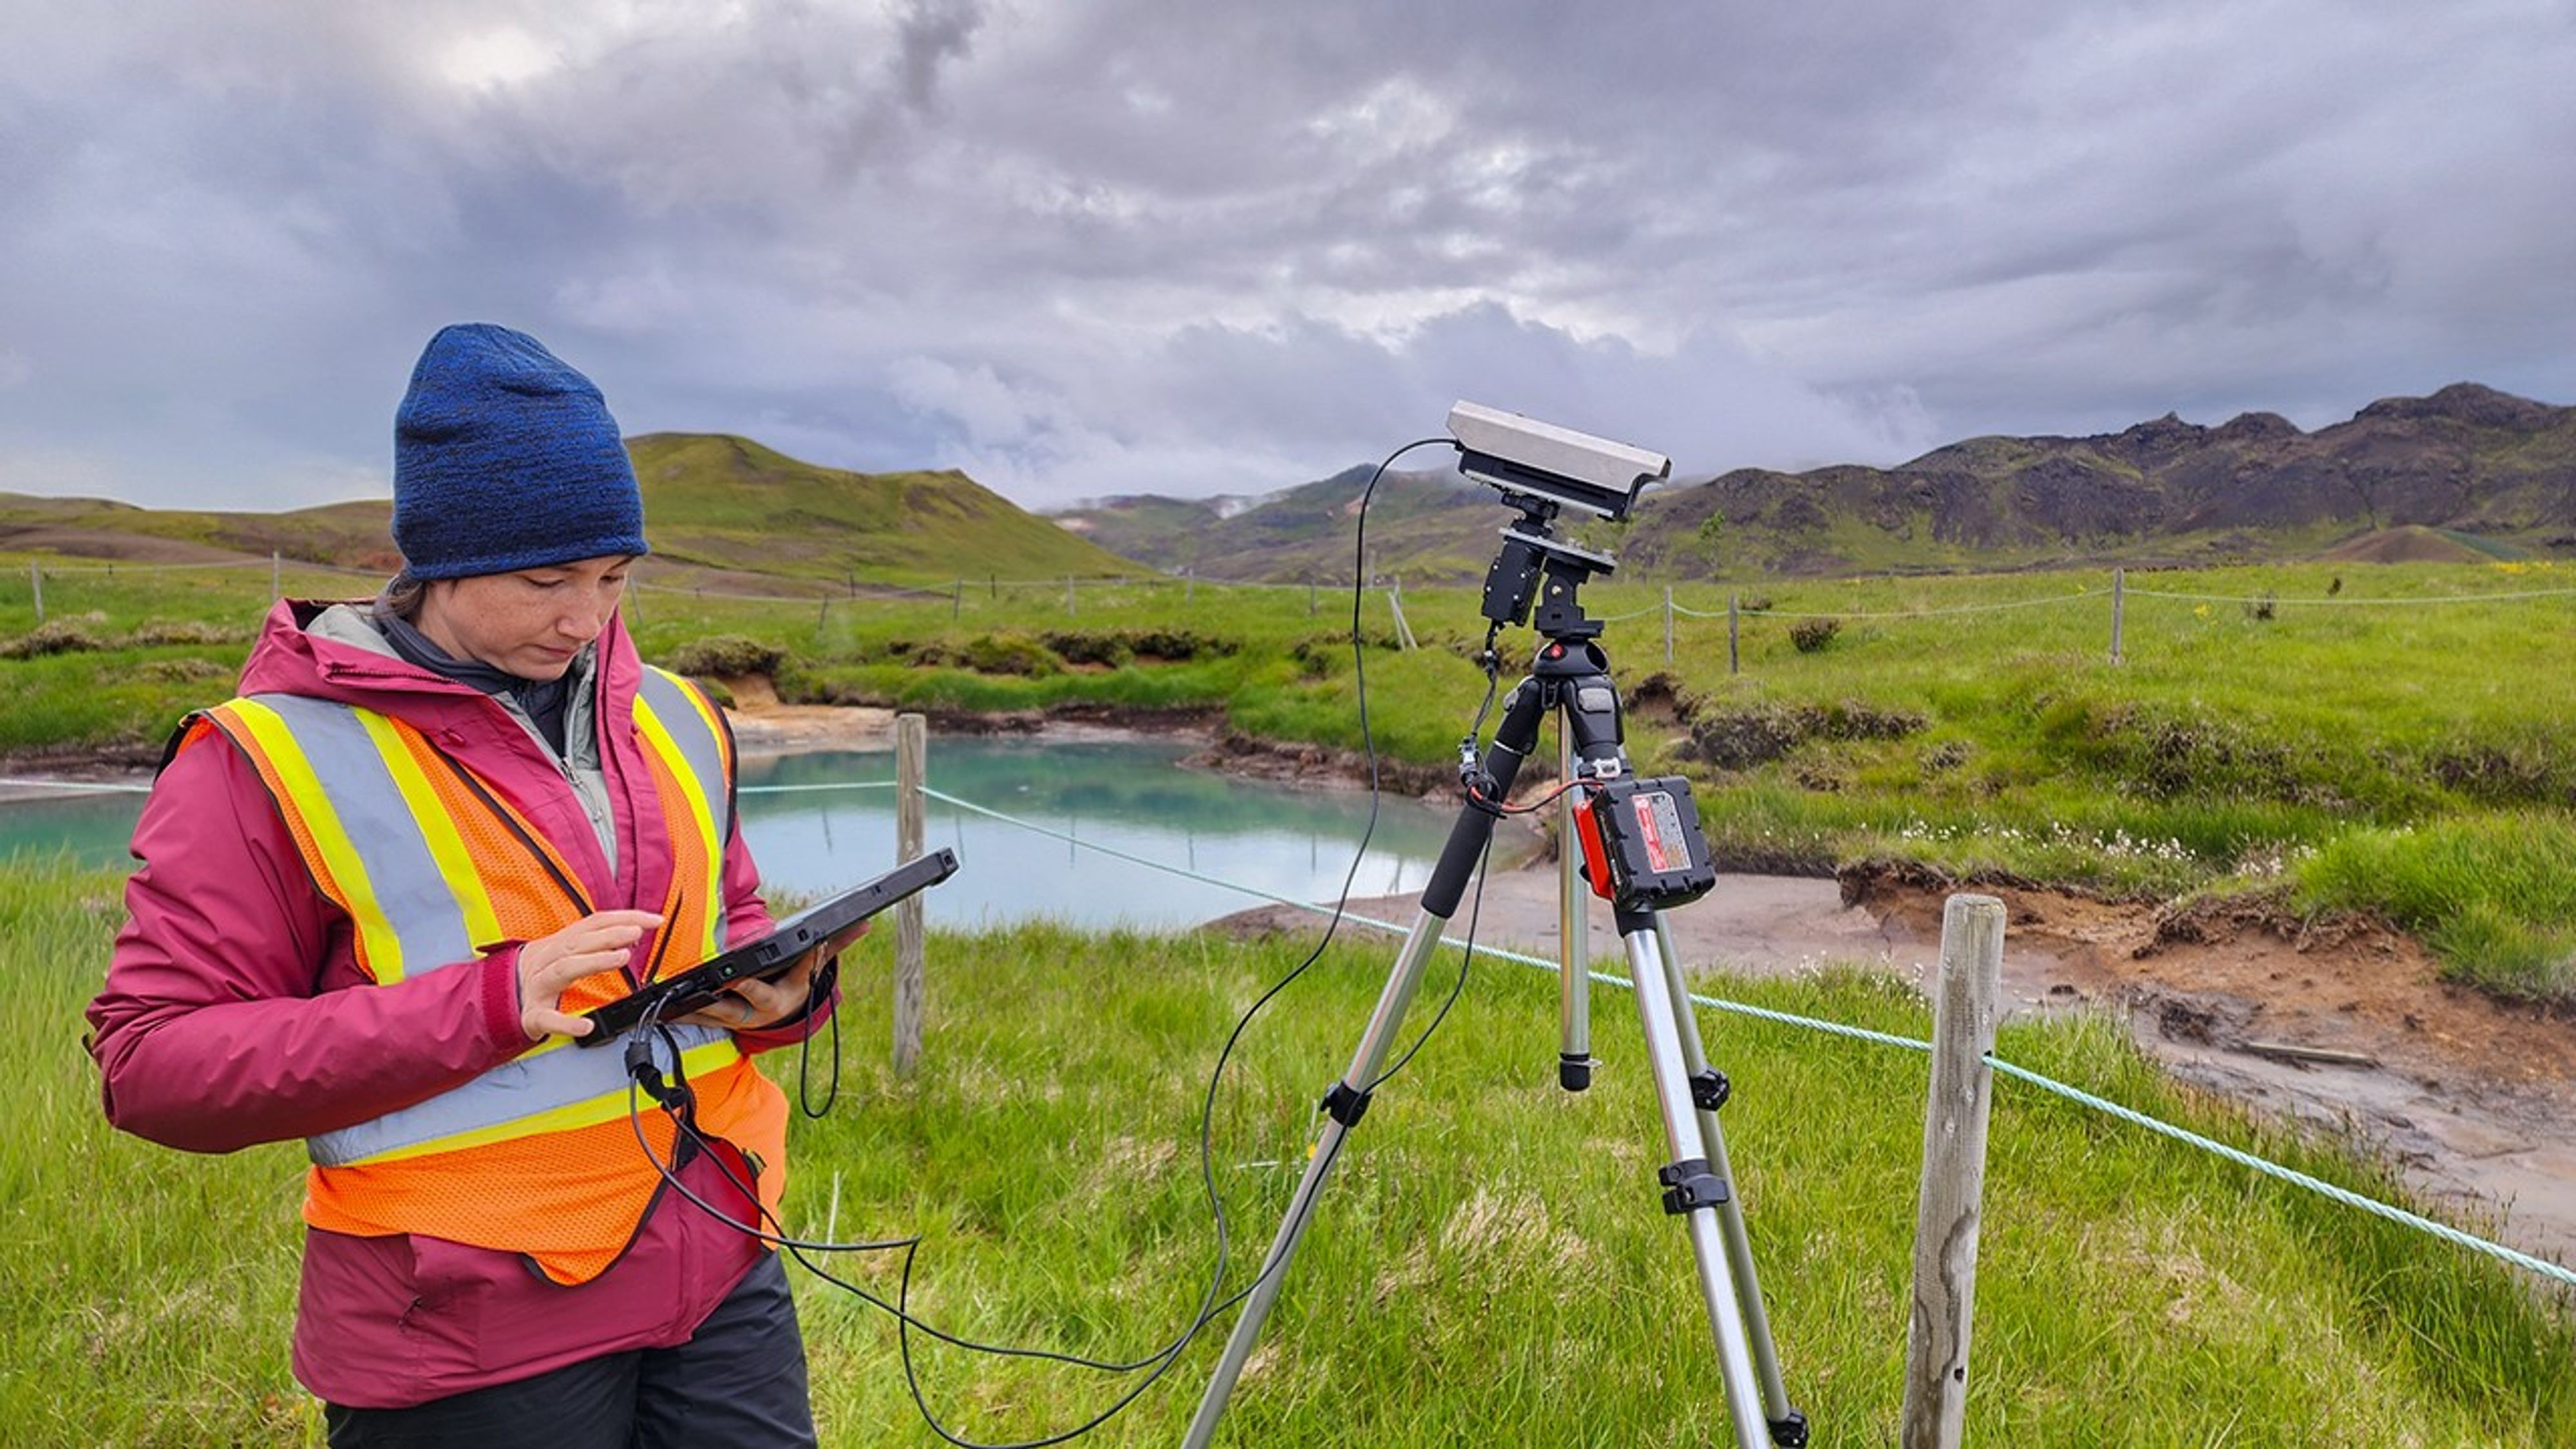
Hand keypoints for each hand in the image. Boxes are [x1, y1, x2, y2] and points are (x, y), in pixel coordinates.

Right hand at [517, 910, 663, 1041]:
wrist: (493, 999)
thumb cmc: (538, 974)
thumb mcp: (563, 951)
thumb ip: (594, 941)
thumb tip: (634, 930)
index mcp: (558, 944)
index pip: (593, 924)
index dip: (623, 918)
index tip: (653, 920)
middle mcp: (546, 960)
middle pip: (578, 943)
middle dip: (609, 935)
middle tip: (637, 932)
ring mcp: (538, 988)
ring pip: (564, 969)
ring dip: (594, 961)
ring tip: (623, 957)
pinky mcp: (532, 1015)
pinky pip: (548, 1019)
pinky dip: (567, 1023)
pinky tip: (586, 1025)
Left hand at [678, 917, 866, 1032]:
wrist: (781, 1014)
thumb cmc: (794, 985)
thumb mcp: (813, 970)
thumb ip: (834, 947)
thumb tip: (863, 924)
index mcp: (773, 1000)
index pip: (758, 991)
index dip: (745, 985)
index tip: (733, 976)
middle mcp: (750, 1013)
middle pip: (725, 1007)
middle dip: (707, 1001)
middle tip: (686, 991)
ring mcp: (731, 1018)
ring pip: (704, 1014)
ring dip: (684, 1009)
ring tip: (666, 1000)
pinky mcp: (715, 1018)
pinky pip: (694, 1016)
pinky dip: (678, 1011)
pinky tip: (661, 1006)